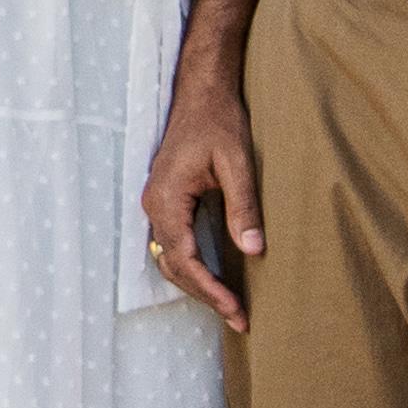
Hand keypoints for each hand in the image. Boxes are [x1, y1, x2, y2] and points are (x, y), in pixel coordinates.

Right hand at [141, 0, 263, 328]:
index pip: (184, 259)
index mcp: (167, 197)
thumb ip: (243, 207)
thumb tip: (254, 250)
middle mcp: (154, 204)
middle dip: (205, 294)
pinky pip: (173, 243)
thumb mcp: (238, 162)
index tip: (236, 310)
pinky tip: (216, 276)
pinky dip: (193, 265)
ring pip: (170, 258)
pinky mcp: (165, 199)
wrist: (201, 89)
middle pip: (173, 266)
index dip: (209, 289)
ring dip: (198, 283)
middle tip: (240, 318)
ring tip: (230, 305)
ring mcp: (156, 202)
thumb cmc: (219, 120)